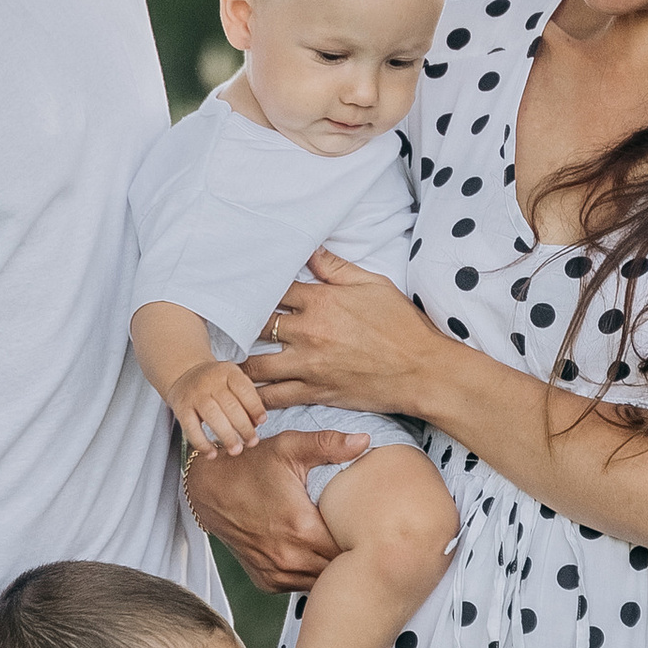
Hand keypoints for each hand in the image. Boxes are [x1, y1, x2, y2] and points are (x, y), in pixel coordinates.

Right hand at [169, 355, 267, 455]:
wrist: (184, 373)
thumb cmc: (216, 383)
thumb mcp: (233, 382)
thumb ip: (247, 399)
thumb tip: (257, 424)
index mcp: (228, 372)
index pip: (244, 389)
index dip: (255, 406)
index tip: (262, 422)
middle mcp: (211, 382)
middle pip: (230, 405)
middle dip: (243, 427)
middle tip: (252, 442)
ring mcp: (195, 395)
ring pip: (212, 416)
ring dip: (226, 436)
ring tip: (236, 451)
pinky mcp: (181, 408)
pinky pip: (191, 428)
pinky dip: (201, 443)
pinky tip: (212, 454)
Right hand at [183, 439, 353, 590]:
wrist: (209, 487)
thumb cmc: (250, 465)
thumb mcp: (289, 447)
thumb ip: (329, 444)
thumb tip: (364, 441)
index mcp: (301, 528)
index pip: (350, 550)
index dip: (364, 540)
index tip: (371, 527)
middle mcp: (288, 557)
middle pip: (338, 570)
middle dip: (351, 557)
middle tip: (363, 539)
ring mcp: (275, 572)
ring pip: (320, 582)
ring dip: (331, 568)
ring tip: (342, 549)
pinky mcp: (266, 580)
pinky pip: (300, 585)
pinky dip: (310, 574)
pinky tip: (317, 555)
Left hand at [247, 247, 439, 419]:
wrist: (422, 371)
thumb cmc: (402, 326)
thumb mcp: (373, 285)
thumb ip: (336, 269)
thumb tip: (311, 250)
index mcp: (321, 301)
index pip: (272, 290)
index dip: (256, 290)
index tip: (244, 291)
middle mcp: (309, 332)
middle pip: (256, 326)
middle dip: (241, 326)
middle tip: (226, 327)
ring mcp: (309, 365)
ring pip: (256, 366)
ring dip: (240, 365)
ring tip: (229, 362)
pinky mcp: (315, 392)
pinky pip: (274, 397)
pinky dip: (256, 397)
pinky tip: (246, 393)